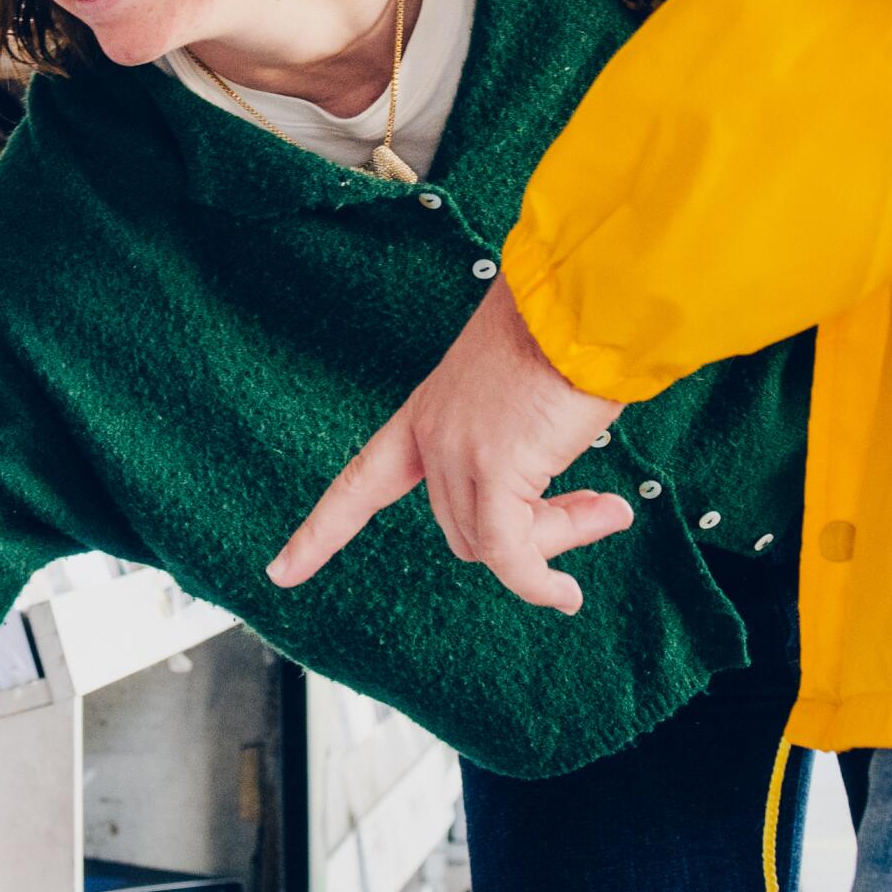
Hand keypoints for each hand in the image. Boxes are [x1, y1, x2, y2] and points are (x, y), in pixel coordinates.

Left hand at [270, 276, 629, 609]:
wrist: (583, 298)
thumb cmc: (568, 329)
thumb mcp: (524, 393)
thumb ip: (523, 446)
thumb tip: (569, 510)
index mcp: (430, 409)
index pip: (362, 480)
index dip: (322, 531)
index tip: (281, 570)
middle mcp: (434, 432)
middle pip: (462, 527)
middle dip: (532, 534)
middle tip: (596, 511)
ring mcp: (458, 450)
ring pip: (493, 544)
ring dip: (554, 542)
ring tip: (610, 511)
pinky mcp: (495, 467)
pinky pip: (510, 553)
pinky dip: (537, 582)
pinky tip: (565, 593)